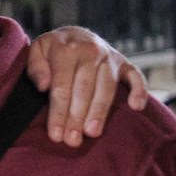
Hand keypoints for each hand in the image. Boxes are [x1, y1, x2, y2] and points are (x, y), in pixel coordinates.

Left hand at [27, 26, 148, 146]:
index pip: (61, 87)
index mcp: (67, 49)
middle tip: (72, 140)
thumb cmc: (53, 49)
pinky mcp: (124, 63)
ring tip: (92, 133)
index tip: (55, 135)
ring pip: (106, 88)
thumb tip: (43, 86)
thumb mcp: (37, 51)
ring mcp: (110, 58)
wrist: (75, 35)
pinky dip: (139, 90)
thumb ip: (36, 67)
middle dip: (77, 117)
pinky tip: (136, 107)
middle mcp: (91, 52)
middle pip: (83, 90)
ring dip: (99, 112)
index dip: (58, 113)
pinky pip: (136, 76)